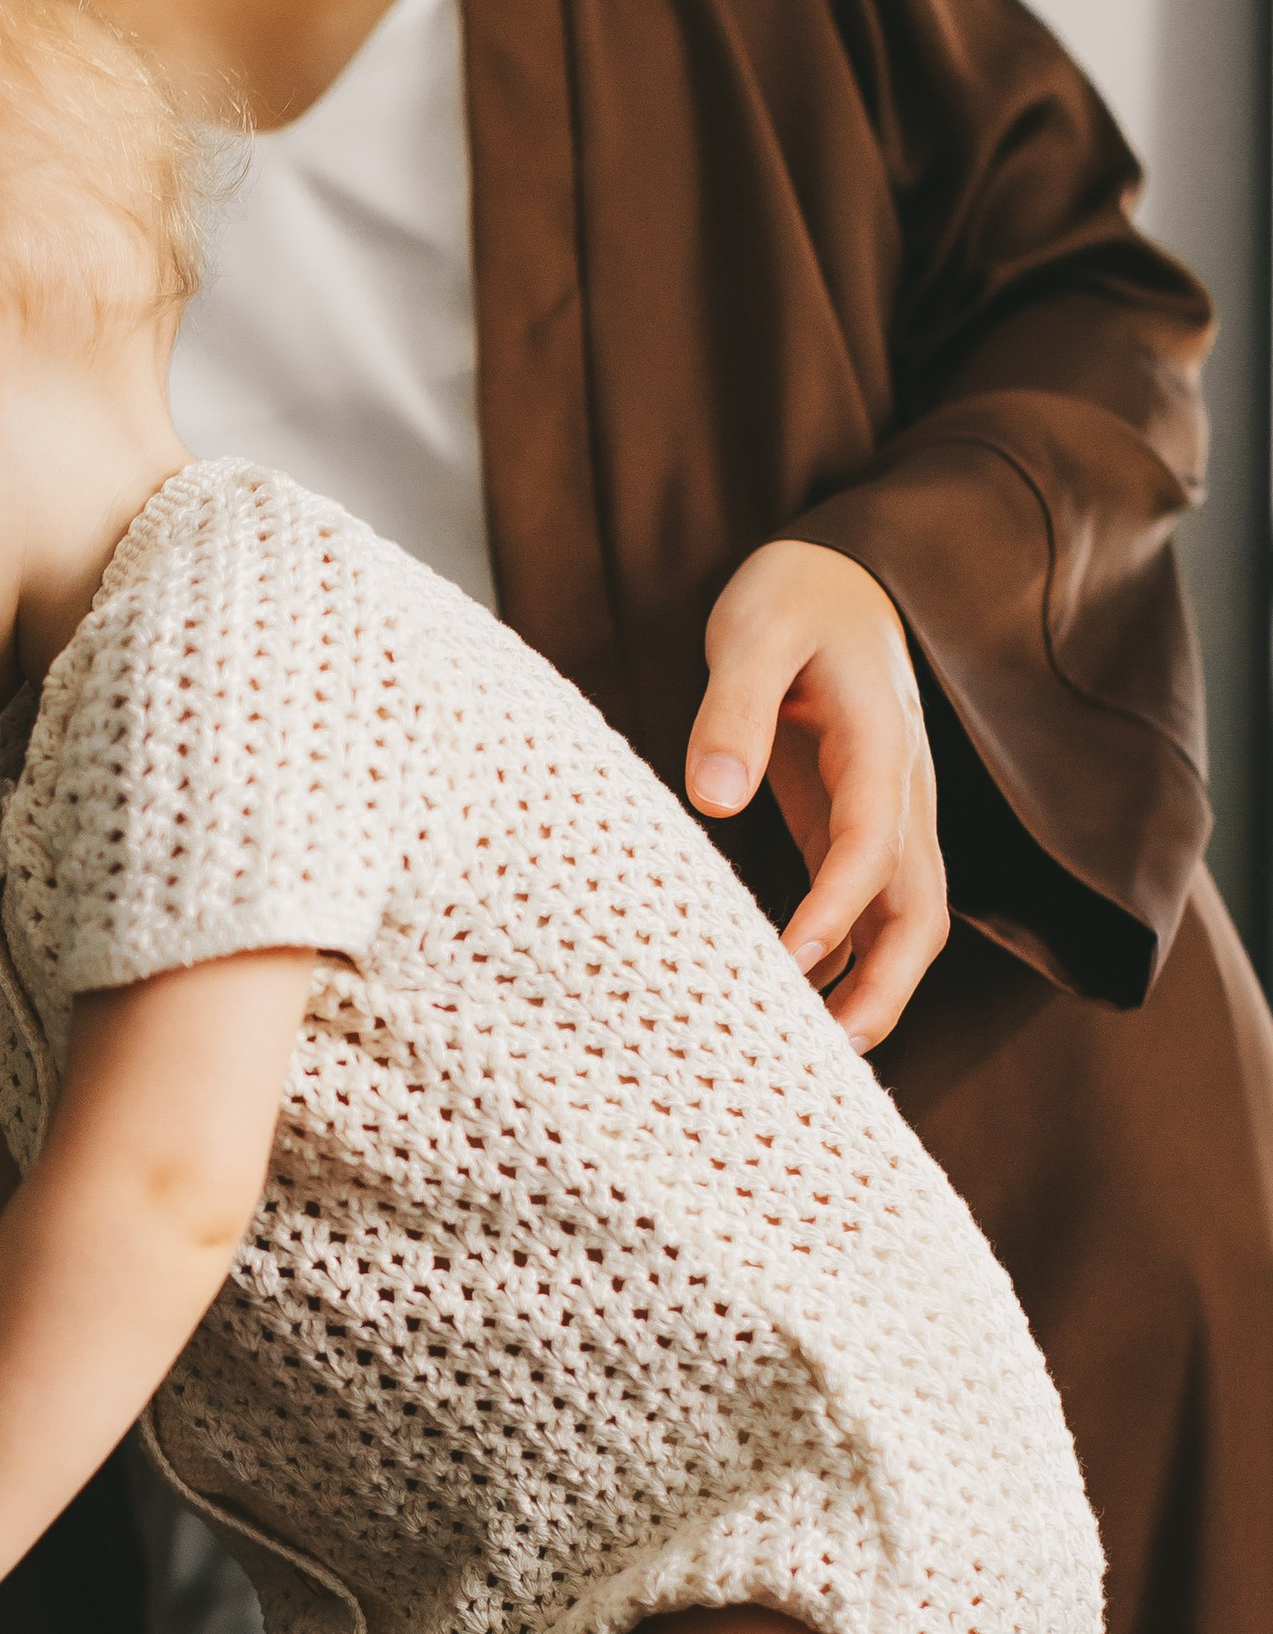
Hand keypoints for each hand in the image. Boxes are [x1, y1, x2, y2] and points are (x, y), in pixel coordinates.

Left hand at [685, 540, 948, 1050]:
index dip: (839, 907)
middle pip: (920, 907)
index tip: (791, 964)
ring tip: (813, 1054)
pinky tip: (797, 1006)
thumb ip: (732, 707)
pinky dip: (845, 960)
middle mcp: (902, 792)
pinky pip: (868, 909)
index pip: (874, 842)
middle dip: (887, 984)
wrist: (835, 579)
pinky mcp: (855, 827)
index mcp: (880, 744)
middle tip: (830, 1053)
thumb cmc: (789, 599)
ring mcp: (887, 815)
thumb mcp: (752, 632)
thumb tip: (714, 797)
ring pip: (905, 920)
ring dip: (872, 986)